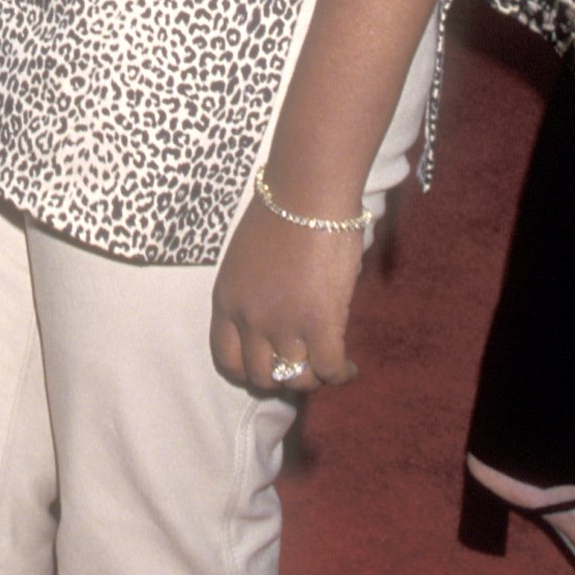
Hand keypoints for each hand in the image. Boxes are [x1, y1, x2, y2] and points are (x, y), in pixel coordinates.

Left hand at [209, 196, 366, 397]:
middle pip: (260, 376)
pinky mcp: (320, 323)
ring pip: (296, 379)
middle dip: (282, 378)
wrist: (306, 195)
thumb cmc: (280, 213)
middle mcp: (249, 318)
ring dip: (313, 378)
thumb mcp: (245, 260)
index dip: (247, 371)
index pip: (226, 358)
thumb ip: (252, 292)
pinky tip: (349, 368)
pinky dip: (340, 374)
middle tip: (302, 368)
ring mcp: (283, 324)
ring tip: (328, 368)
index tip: (267, 367)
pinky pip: (329, 369)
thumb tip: (275, 317)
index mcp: (226, 300)